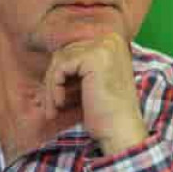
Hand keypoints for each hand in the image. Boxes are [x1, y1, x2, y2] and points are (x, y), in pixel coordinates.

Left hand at [43, 32, 147, 154]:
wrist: (120, 131)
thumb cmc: (106, 112)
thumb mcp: (92, 81)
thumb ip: (78, 65)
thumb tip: (52, 58)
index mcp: (113, 42)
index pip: (74, 50)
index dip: (61, 75)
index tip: (56, 98)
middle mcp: (111, 39)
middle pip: (65, 53)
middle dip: (54, 81)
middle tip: (51, 105)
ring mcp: (103, 47)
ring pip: (59, 60)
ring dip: (51, 86)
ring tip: (54, 108)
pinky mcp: (93, 57)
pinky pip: (60, 68)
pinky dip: (54, 88)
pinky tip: (60, 104)